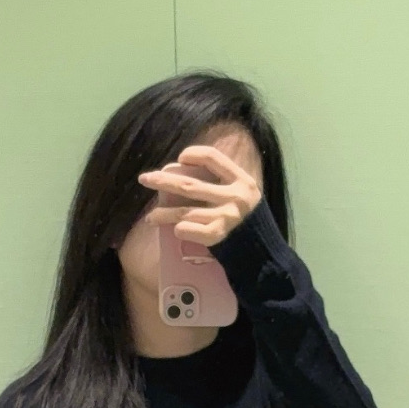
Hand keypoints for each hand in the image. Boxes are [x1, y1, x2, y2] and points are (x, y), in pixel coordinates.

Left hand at [137, 142, 261, 248]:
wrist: (264, 252)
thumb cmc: (250, 222)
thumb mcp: (244, 195)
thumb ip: (224, 183)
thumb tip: (187, 174)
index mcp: (241, 180)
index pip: (213, 158)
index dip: (194, 155)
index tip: (179, 159)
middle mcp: (235, 196)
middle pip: (191, 185)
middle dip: (164, 181)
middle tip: (144, 179)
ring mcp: (227, 216)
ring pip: (186, 211)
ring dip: (164, 213)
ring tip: (150, 216)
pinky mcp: (220, 236)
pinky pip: (193, 230)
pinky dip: (181, 229)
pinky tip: (173, 230)